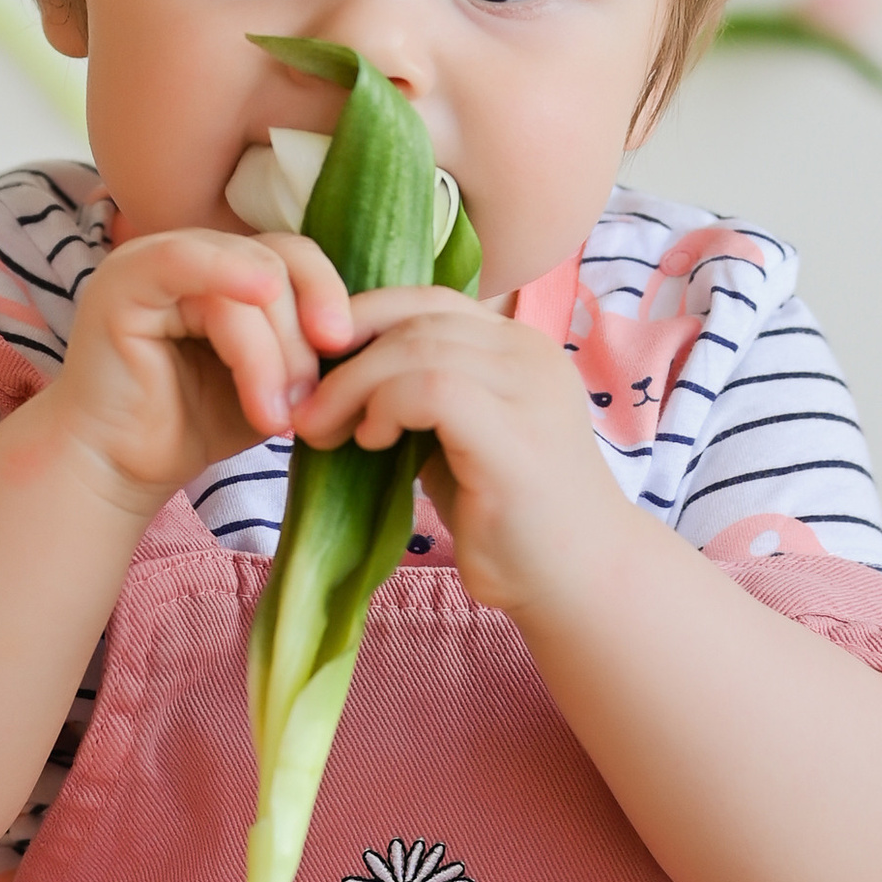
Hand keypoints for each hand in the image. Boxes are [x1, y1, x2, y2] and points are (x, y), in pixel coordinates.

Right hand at [38, 226, 357, 518]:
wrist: (118, 470)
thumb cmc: (193, 426)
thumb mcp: (269, 380)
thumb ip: (306, 348)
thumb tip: (373, 332)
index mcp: (230, 270)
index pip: (295, 259)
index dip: (330, 295)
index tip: (346, 351)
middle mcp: (194, 254)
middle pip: (279, 263)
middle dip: (302, 340)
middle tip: (303, 406)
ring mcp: (154, 259)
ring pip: (247, 280)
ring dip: (271, 354)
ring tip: (271, 417)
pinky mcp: (124, 279)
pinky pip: (184, 260)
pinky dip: (228, 274)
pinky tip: (258, 298)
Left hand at [290, 286, 632, 615]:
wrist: (578, 581)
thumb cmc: (511, 518)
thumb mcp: (457, 440)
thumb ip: (418, 397)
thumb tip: (334, 375)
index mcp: (517, 345)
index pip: (428, 300)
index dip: (362, 321)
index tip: (316, 369)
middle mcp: (530, 352)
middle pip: (416, 316)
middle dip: (344, 357)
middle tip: (303, 408)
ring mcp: (529, 388)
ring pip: (418, 346)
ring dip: (353, 385)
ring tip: (323, 430)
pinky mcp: (516, 435)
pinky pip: (432, 388)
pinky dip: (386, 406)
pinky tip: (372, 440)